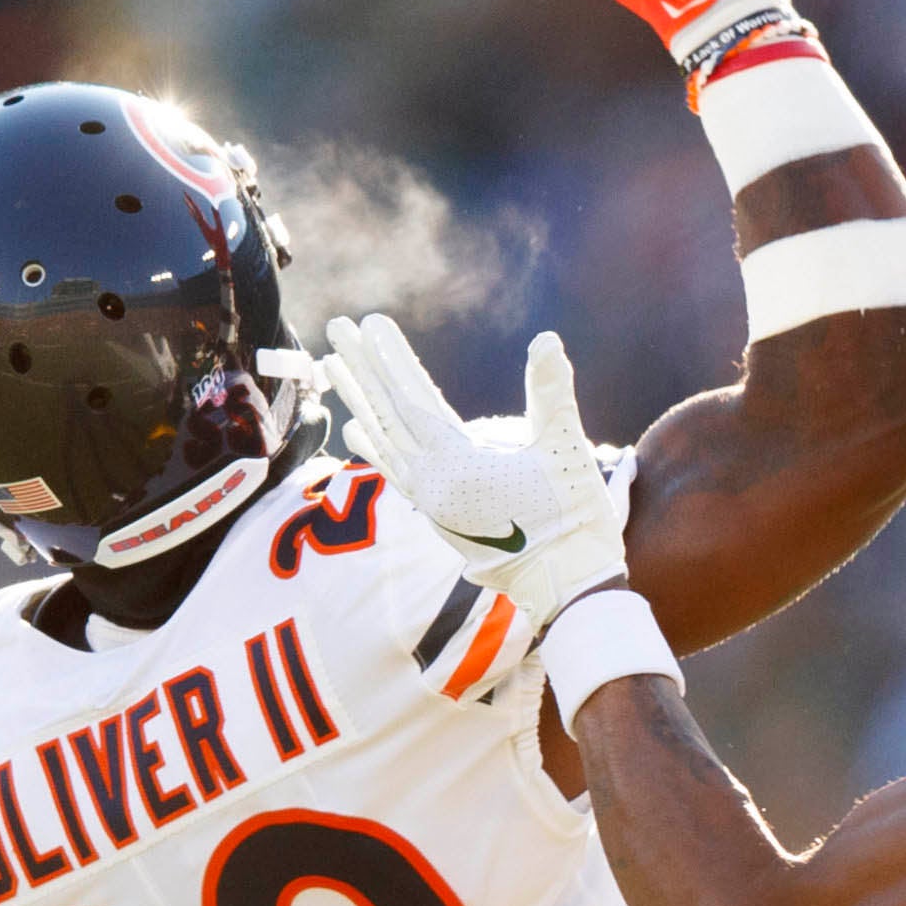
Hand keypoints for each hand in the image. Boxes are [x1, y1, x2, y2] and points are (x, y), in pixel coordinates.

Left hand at [319, 316, 628, 627]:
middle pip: (386, 414)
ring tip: (331, 365)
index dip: (390, 358)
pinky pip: (393, 472)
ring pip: (383, 440)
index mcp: (458, 465)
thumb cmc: (573, 516)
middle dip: (361, 368)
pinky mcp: (436, 515)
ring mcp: (431, 501)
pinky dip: (373, 446)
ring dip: (358, 400)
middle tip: (338, 327)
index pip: (412, 400)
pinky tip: (356, 429)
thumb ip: (552, 394)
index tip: (369, 322)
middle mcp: (432, 483)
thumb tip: (546, 339)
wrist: (566, 583)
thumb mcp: (567, 450)